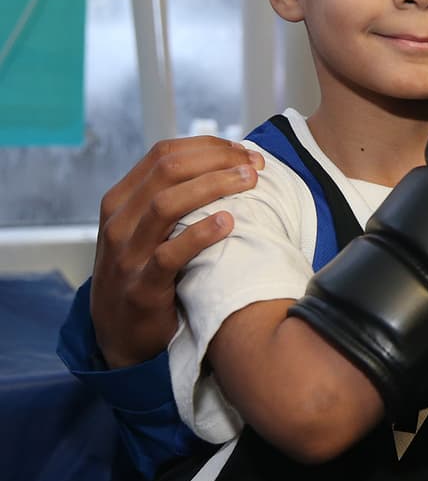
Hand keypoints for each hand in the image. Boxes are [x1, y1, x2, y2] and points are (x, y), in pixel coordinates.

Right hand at [91, 136, 263, 367]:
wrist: (120, 333)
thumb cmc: (145, 271)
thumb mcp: (146, 229)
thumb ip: (172, 197)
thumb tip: (227, 163)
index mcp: (121, 200)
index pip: (163, 154)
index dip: (207, 147)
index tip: (243, 150)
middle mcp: (119, 222)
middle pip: (167, 171)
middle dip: (216, 160)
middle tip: (255, 164)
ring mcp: (127, 255)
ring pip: (166, 204)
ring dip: (213, 186)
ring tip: (250, 181)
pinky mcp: (142, 287)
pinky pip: (169, 254)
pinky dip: (200, 234)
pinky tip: (229, 223)